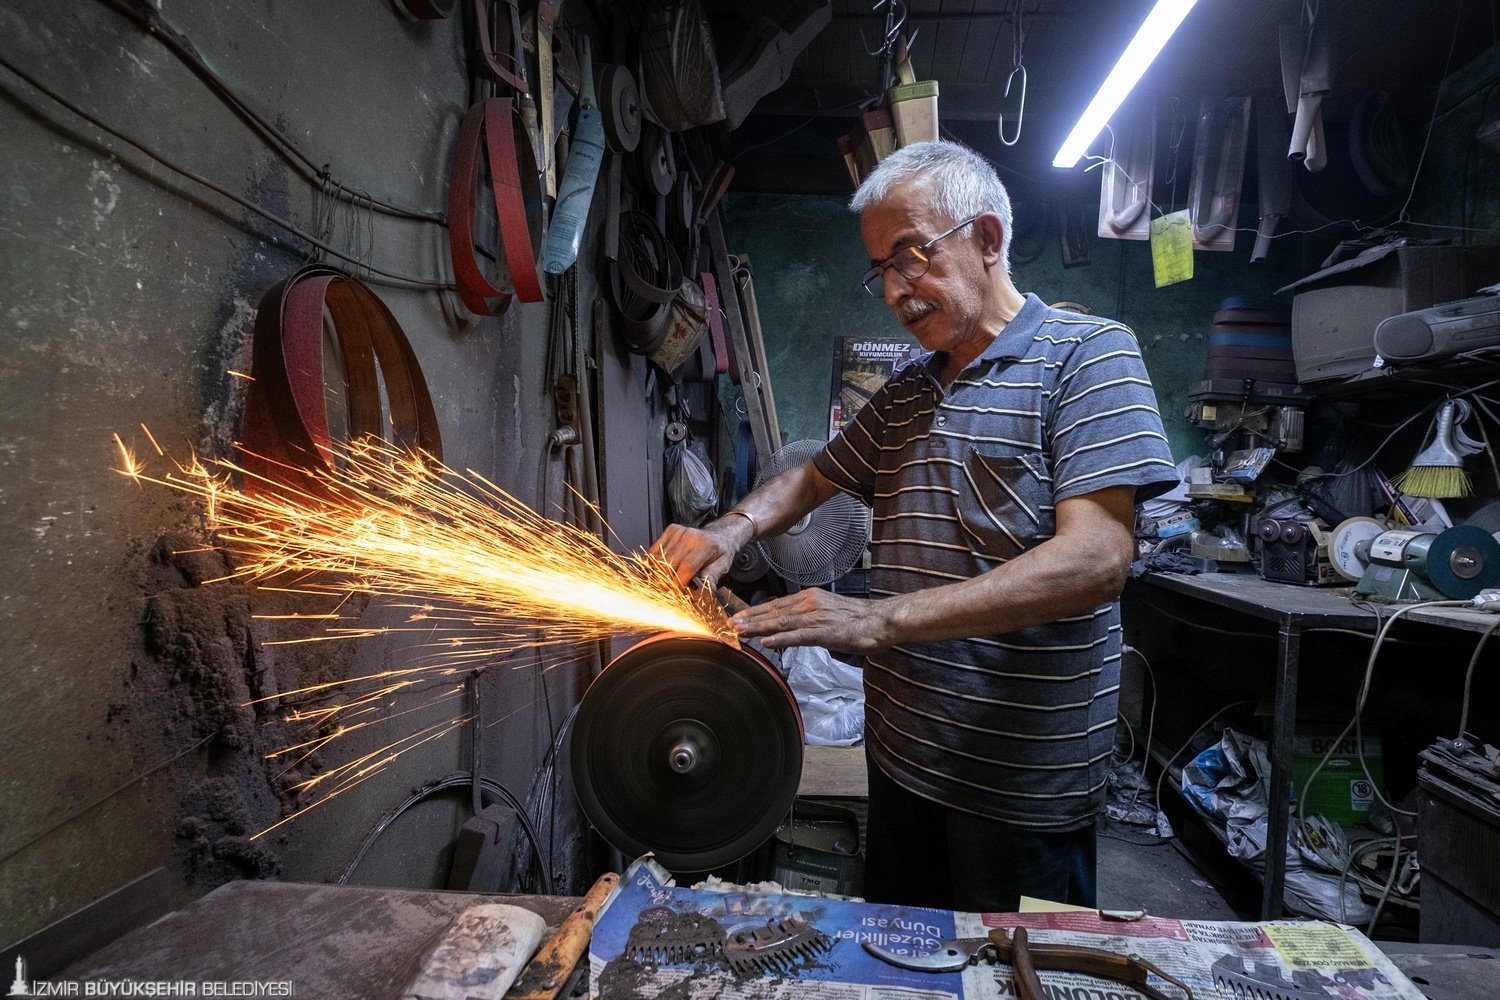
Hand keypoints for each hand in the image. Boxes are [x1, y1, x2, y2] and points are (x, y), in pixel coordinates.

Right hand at [652, 519, 749, 587]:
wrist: (719, 534)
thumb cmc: (720, 551)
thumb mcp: (723, 565)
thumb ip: (712, 577)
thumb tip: (704, 591)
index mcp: (706, 545)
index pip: (687, 566)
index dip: (679, 583)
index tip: (677, 593)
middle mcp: (690, 536)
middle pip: (668, 563)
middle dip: (667, 581)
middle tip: (671, 591)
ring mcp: (679, 532)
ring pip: (658, 559)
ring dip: (659, 574)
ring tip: (666, 582)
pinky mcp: (670, 530)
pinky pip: (654, 551)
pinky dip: (654, 564)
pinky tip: (662, 570)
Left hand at [731, 589, 892, 654]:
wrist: (880, 620)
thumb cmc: (856, 620)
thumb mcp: (826, 613)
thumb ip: (805, 619)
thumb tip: (786, 628)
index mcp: (809, 599)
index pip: (775, 605)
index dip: (754, 612)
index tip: (736, 617)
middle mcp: (809, 604)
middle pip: (773, 612)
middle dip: (749, 619)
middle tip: (727, 623)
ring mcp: (817, 617)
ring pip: (781, 622)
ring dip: (758, 627)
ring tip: (739, 630)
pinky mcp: (826, 632)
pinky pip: (799, 636)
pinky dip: (782, 639)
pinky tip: (767, 642)